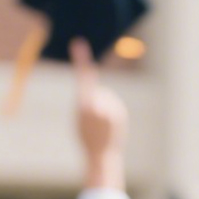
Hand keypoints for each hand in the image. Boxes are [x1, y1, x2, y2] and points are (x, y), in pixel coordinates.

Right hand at [72, 39, 126, 189]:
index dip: (82, 61)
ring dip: (101, 106)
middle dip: (91, 100)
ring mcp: (112, 108)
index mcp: (85, 105)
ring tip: (100, 124)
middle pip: (92, 91)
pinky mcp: (120, 112)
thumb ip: (86, 101)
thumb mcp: (79, 118)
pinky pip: (111, 104)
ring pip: (103, 97)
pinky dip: (108, 111)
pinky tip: (108, 125)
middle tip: (90, 120)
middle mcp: (100, 104)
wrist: (103, 155)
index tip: (78, 43)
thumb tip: (97, 96)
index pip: (84, 78)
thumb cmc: (87, 137)